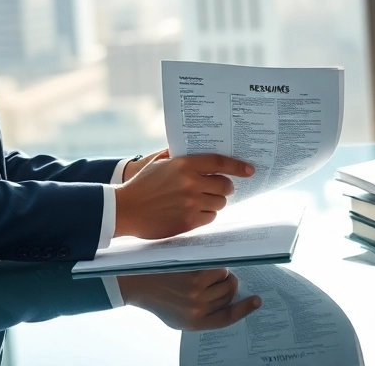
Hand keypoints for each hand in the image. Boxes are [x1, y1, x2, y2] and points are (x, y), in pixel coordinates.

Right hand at [114, 154, 253, 238]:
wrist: (126, 209)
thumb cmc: (141, 185)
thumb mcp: (158, 163)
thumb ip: (178, 156)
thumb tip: (198, 151)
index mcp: (183, 165)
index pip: (219, 163)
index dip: (237, 166)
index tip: (249, 170)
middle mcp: (190, 184)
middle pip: (224, 186)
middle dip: (225, 187)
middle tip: (220, 188)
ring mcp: (190, 204)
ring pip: (220, 203)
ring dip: (215, 202)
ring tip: (202, 200)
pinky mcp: (188, 222)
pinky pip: (210, 218)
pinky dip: (206, 215)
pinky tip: (195, 212)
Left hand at [118, 268, 260, 330]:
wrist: (136, 281)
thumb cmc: (159, 296)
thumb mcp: (179, 316)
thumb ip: (203, 313)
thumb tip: (229, 302)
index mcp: (195, 322)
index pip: (228, 318)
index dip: (245, 309)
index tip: (257, 301)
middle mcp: (198, 308)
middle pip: (230, 293)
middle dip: (227, 284)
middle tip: (212, 279)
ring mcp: (196, 291)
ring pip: (227, 278)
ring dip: (219, 273)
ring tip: (200, 272)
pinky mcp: (194, 273)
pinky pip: (218, 267)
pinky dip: (214, 264)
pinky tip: (199, 264)